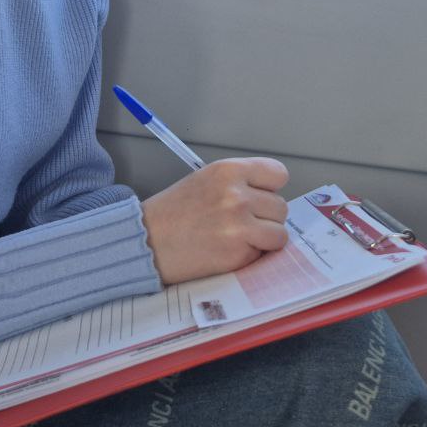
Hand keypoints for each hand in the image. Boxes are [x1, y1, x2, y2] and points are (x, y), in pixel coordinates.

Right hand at [139, 157, 288, 284]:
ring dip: (264, 239)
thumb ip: (240, 183)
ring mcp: (239, 226)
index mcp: (228, 171)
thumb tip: (271, 198)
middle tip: (240, 223)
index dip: (270, 189)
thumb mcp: (206, 180)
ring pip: (279, 233)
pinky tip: (228, 251)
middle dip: (265, 217)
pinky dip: (251, 256)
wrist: (145, 240)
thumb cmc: (173, 212)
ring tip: (238, 238)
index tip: (260, 197)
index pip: (278, 174)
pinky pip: (264, 254)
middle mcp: (237, 195)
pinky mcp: (238, 254)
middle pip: (280, 206)